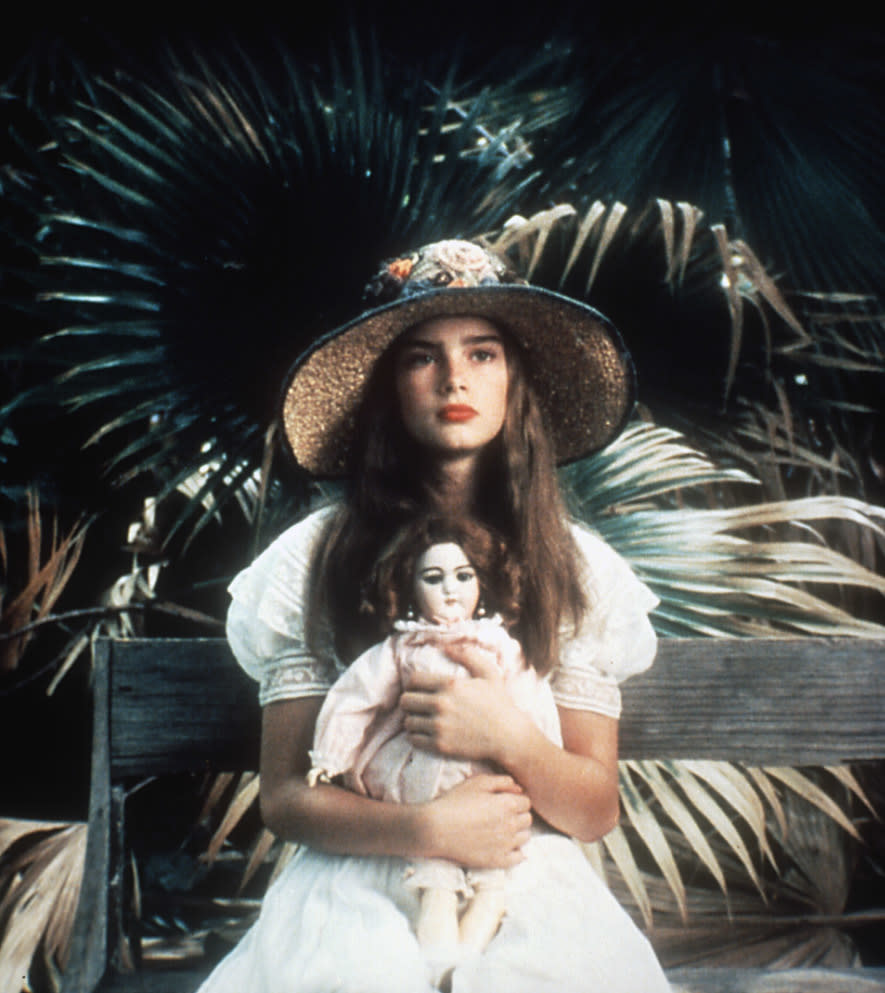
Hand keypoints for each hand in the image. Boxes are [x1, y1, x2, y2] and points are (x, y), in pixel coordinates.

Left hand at [400, 638, 529, 762]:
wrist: (508, 736)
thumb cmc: (499, 703)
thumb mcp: (488, 673)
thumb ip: (467, 655)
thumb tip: (445, 645)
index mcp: (450, 684)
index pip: (413, 680)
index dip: (413, 683)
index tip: (418, 689)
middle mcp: (441, 704)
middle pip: (406, 701)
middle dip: (410, 701)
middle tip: (418, 704)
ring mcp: (439, 726)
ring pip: (408, 721)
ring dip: (413, 719)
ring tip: (421, 719)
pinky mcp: (440, 745)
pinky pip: (414, 739)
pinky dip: (416, 736)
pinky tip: (425, 732)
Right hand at [420, 774, 532, 868]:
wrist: (436, 829)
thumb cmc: (455, 802)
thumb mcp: (477, 782)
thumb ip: (502, 781)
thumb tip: (519, 788)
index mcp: (508, 804)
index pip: (526, 802)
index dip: (516, 800)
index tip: (505, 801)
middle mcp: (511, 825)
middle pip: (527, 819)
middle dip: (518, 815)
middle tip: (502, 814)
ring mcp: (506, 845)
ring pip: (525, 837)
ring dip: (518, 832)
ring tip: (502, 829)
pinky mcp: (497, 861)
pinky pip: (518, 858)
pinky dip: (516, 852)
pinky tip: (505, 846)